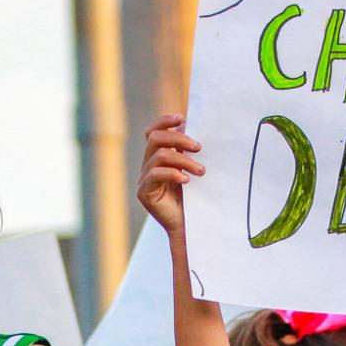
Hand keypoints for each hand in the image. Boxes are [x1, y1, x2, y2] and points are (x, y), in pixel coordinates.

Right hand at [138, 114, 203, 234]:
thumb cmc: (193, 198)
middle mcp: (148, 165)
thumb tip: (191, 125)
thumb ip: (188, 150)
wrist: (188, 227)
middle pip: (155, 138)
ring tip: (201, 171)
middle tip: (199, 147)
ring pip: (159, 156)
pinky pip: (155, 174)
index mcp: (157, 157)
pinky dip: (173, 174)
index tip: (182, 118)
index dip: (164, 121)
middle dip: (179, 139)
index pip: (153, 131)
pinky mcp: (144, 193)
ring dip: (183, 160)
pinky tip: (187, 180)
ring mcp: (144, 179)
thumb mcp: (192, 169)